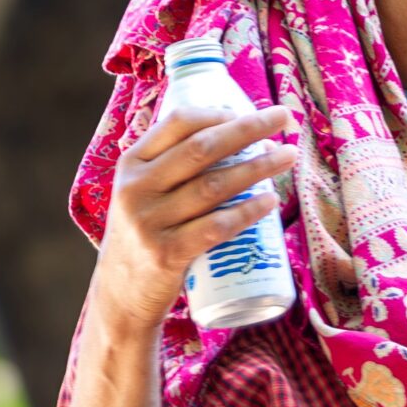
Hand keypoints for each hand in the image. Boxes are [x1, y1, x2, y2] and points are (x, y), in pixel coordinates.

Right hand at [94, 102, 297, 338]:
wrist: (119, 296)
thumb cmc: (144, 233)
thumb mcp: (140, 191)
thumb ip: (170, 163)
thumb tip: (232, 128)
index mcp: (131, 163)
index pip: (177, 122)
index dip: (218, 112)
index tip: (248, 110)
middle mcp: (137, 188)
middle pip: (203, 148)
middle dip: (248, 128)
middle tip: (283, 118)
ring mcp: (149, 223)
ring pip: (214, 185)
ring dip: (258, 167)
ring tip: (287, 156)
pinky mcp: (166, 255)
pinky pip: (216, 227)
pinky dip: (247, 211)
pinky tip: (269, 201)